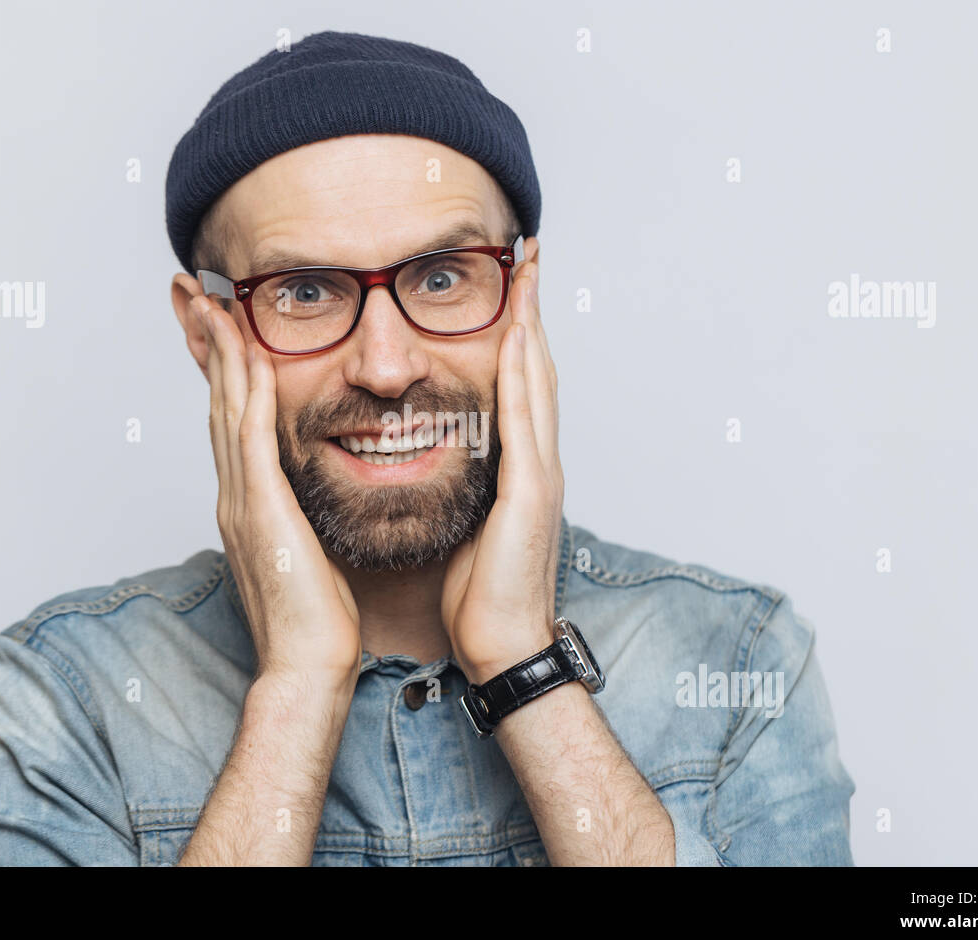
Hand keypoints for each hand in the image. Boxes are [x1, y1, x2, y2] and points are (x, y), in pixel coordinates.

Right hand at [194, 296, 361, 690]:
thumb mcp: (305, 555)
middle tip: (192, 293)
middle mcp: (237, 496)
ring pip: (226, 410)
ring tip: (211, 302)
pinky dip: (248, 395)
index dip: (223, 369)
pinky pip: (252, 440)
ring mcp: (243, 503)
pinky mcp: (262, 513)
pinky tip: (251, 357)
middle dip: (206, 345)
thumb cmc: (316, 620)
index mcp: (248, 503)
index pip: (231, 420)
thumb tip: (310, 499)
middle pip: (216, 403)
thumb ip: (299, 518)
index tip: (219, 325)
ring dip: (220, 353)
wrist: (308, 668)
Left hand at [440, 262, 563, 684]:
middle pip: (535, 368)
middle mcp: (537, 461)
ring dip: (532, 323)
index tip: (507, 288)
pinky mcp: (531, 493)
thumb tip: (437, 459)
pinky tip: (514, 336)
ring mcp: (540, 474)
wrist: (504, 645)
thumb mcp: (468, 526)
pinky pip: (524, 420)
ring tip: (526, 273)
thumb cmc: (482, 595)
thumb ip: (465, 486)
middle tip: (528, 256)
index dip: (516, 332)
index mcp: (519, 469)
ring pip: (536, 381)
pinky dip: (520, 374)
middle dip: (532, 310)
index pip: (517, 385)